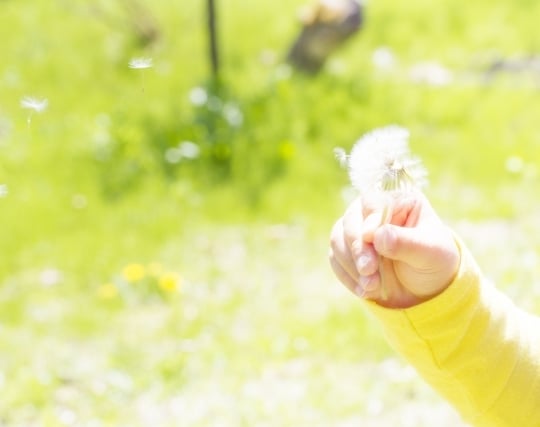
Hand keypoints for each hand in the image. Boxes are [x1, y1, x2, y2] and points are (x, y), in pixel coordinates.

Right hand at [329, 192, 459, 307]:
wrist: (425, 289)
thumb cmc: (434, 262)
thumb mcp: (431, 253)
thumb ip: (407, 243)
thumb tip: (378, 236)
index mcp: (397, 201)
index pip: (373, 202)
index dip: (369, 220)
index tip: (370, 239)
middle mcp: (372, 211)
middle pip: (350, 220)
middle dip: (357, 248)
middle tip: (369, 271)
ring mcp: (356, 230)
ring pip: (338, 240)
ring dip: (352, 265)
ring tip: (372, 287)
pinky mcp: (346, 250)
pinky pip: (335, 259)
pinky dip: (348, 276)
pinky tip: (365, 291)